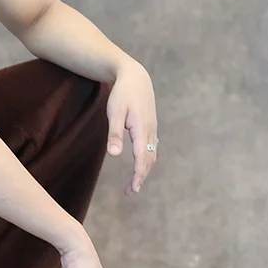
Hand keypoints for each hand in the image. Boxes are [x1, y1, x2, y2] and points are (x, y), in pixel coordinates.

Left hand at [107, 62, 157, 195]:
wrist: (135, 76)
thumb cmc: (122, 94)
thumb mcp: (114, 112)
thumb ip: (115, 134)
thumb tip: (115, 156)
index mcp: (142, 130)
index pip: (142, 159)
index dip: (138, 176)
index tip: (133, 189)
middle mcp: (150, 131)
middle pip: (149, 160)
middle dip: (141, 177)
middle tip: (130, 191)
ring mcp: (152, 128)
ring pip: (151, 154)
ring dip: (145, 169)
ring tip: (135, 181)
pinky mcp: (151, 125)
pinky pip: (152, 147)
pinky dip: (148, 159)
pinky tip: (143, 163)